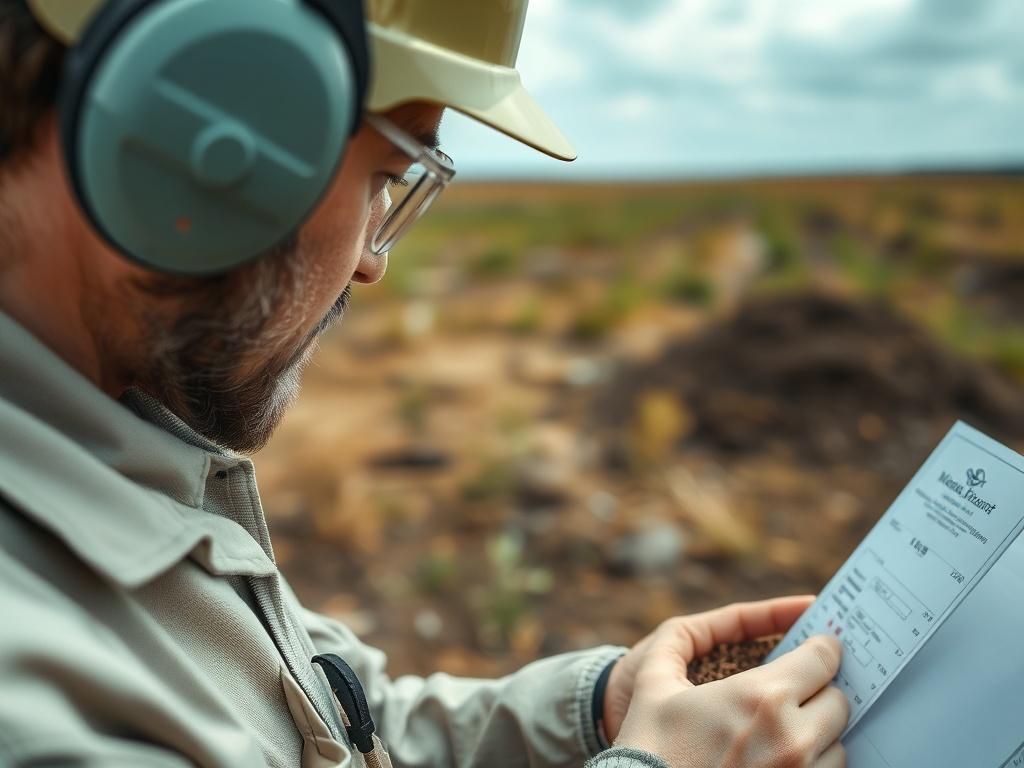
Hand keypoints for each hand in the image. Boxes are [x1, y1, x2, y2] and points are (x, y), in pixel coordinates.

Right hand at [607, 597, 849, 766]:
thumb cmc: (648, 745)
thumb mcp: (653, 682)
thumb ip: (680, 641)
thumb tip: (710, 623)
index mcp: (759, 696)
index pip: (822, 658)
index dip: (822, 648)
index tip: (818, 648)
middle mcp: (790, 737)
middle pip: (838, 700)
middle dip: (819, 691)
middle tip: (796, 691)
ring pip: (838, 742)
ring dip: (818, 732)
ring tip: (785, 730)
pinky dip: (814, 763)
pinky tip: (783, 757)